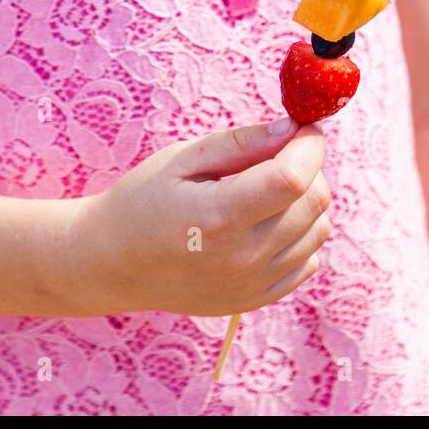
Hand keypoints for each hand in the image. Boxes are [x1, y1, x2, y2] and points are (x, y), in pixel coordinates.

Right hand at [69, 120, 330, 315]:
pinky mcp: (255, 300)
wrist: (110, 264)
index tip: (303, 128)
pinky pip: (308, 261)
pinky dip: (299, 236)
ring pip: (318, 231)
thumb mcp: (183, 158)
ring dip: (305, 203)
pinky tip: (265, 225)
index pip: (294, 179)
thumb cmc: (143, 200)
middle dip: (309, 169)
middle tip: (278, 157)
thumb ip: (242, 143)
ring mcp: (251, 285)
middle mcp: (241, 257)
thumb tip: (293, 128)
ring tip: (264, 193)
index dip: (309, 146)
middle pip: (314, 203)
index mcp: (219, 216)